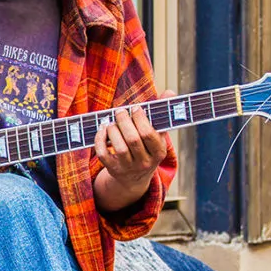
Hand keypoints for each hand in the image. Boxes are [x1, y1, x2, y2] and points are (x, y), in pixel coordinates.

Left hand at [93, 94, 170, 210]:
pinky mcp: (113, 170)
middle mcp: (145, 162)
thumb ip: (162, 114)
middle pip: (133, 140)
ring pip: (119, 148)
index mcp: (158, 152)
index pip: (149, 135)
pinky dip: (100, 140)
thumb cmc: (147, 149)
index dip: (140, 119)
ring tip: (112, 122)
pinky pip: (103, 155)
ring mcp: (128, 168)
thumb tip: (170, 92)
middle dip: (124, 121)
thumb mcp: (158, 135)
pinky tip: (102, 130)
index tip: (135, 108)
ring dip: (113, 130)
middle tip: (120, 111)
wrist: (134, 178)